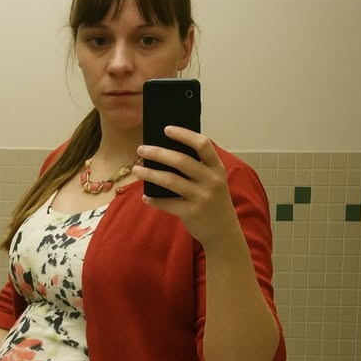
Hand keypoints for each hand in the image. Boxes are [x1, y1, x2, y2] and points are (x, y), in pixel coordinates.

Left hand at [133, 126, 234, 248]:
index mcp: (216, 168)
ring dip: (150, 174)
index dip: (184, 134)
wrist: (223, 231)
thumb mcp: (213, 180)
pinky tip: (146, 197)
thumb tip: (165, 152)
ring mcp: (202, 197)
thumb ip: (198, 167)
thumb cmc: (213, 200)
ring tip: (136, 170)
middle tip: (141, 149)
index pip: (202, 144)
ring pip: (170, 181)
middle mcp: (211, 180)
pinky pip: (167, 203)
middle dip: (158, 153)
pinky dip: (154, 199)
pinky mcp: (192, 212)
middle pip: (181, 160)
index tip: (166, 129)